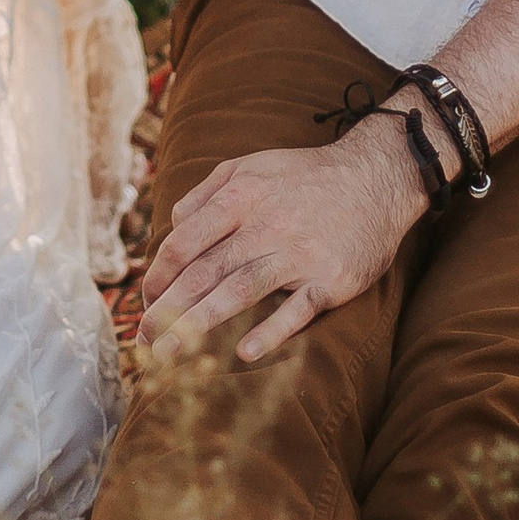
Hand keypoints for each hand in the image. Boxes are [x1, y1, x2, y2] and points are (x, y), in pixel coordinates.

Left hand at [139, 116, 430, 362]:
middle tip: (142, 340)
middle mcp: (265, 225)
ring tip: (169, 353)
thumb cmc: (305, 176)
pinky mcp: (331, 278)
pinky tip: (244, 352)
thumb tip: (173, 225)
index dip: (159, 275)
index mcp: (240, 197)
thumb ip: (206, 193)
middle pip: (205, 271)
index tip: (146, 301)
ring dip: (199, 325)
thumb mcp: (250, 166)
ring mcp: (299, 253)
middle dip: (167, 310)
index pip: (185, 241)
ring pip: (240, 291)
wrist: (376, 176)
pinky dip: (271, 331)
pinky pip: (297, 309)